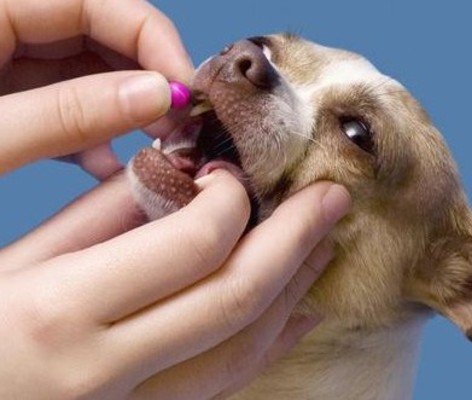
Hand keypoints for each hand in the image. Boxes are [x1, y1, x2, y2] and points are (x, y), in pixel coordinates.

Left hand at [0, 0, 193, 178]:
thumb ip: (69, 114)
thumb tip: (158, 95)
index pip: (93, 1)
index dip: (152, 40)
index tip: (187, 91)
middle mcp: (4, 28)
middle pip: (98, 36)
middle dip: (146, 79)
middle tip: (180, 124)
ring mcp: (5, 66)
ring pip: (87, 74)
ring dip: (127, 112)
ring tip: (157, 148)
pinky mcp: (8, 102)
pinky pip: (64, 106)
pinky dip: (92, 137)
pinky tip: (110, 167)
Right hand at [0, 171, 351, 398]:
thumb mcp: (12, 261)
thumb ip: (100, 215)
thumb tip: (181, 172)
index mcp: (60, 311)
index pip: (192, 245)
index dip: (231, 199)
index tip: (234, 173)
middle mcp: (104, 370)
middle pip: (236, 298)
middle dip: (295, 239)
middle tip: (332, 196)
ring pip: (242, 349)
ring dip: (293, 288)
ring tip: (324, 243)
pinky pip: (225, 380)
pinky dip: (270, 339)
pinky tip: (299, 308)